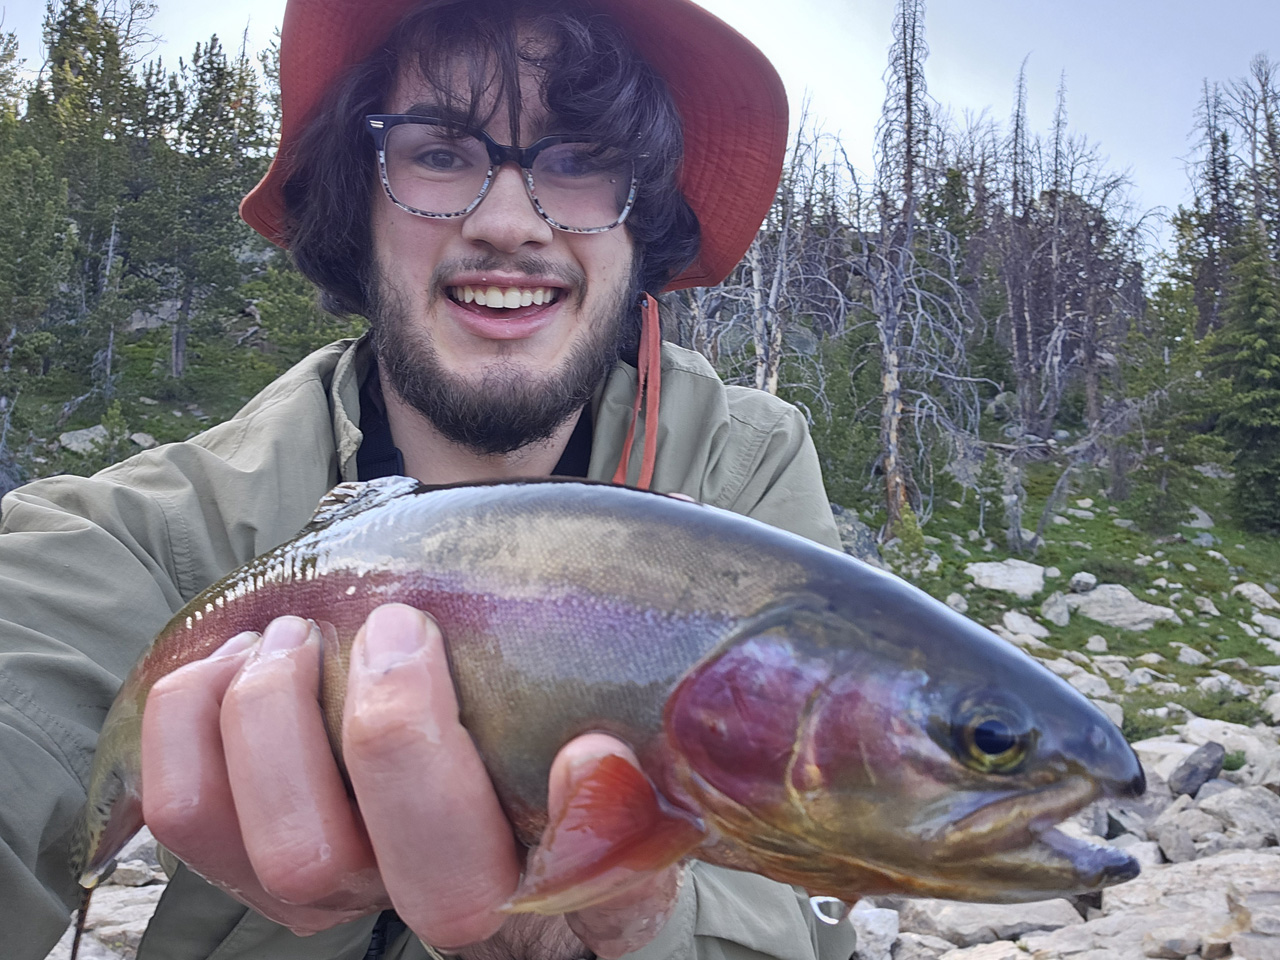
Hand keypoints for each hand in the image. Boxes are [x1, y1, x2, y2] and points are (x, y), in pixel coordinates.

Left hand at [141, 604, 682, 956]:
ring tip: (296, 636)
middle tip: (401, 626)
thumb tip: (595, 760)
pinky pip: (188, 817)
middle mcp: (448, 905)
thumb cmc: (529, 718)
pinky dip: (192, 721)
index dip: (590, 832)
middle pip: (432, 885)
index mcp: (562, 872)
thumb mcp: (604, 725)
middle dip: (397, 735)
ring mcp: (344, 889)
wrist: (446, 732)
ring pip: (290, 858)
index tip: (588, 746)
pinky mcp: (254, 857)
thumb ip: (622, 751)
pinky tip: (232, 660)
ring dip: (280, 720)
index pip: (598, 895)